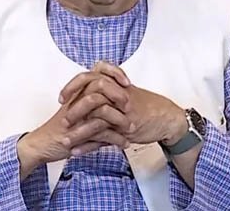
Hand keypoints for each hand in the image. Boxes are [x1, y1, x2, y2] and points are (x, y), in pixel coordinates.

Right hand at [16, 67, 130, 178]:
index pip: (97, 72)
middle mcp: (76, 101)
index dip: (114, 73)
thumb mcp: (77, 110)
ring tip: (131, 129)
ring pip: (103, 111)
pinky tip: (124, 143)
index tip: (127, 83)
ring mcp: (77, 118)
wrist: (42, 144)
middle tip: (129, 107)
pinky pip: (102, 135)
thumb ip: (93, 103)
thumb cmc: (60, 128)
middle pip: (100, 87)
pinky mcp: (77, 135)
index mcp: (77, 92)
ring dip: (121, 121)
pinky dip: (116, 139)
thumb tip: (114, 98)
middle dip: (119, 96)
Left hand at [62, 62, 186, 145]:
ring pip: (95, 118)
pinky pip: (104, 136)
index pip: (88, 77)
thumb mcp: (124, 93)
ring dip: (78, 131)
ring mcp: (121, 112)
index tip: (62, 98)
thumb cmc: (145, 106)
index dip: (72, 86)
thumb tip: (83, 95)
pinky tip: (77, 151)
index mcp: (114, 83)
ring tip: (66, 141)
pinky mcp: (126, 128)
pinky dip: (88, 145)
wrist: (166, 117)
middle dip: (74, 110)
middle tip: (64, 121)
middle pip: (90, 96)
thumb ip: (105, 92)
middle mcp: (117, 95)